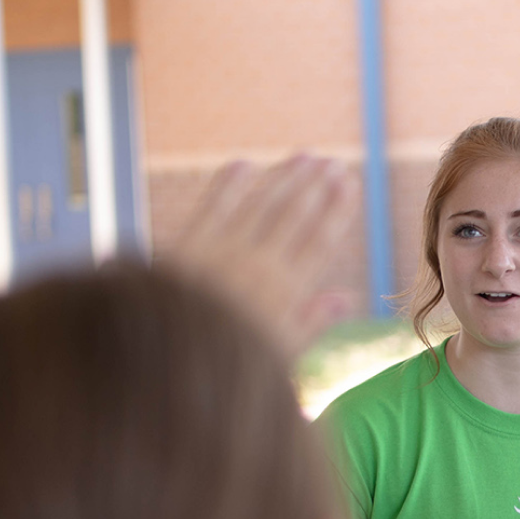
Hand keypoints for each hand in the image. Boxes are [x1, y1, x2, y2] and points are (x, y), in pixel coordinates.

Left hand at [169, 154, 360, 358]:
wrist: (169, 358)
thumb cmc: (230, 362)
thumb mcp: (277, 352)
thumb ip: (312, 322)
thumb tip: (347, 297)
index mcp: (284, 292)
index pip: (318, 242)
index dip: (336, 211)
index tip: (350, 185)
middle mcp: (257, 264)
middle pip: (295, 215)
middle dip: (318, 186)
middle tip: (335, 163)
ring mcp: (223, 250)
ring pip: (262, 203)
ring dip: (285, 177)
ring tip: (305, 156)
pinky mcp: (189, 244)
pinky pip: (214, 204)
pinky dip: (230, 183)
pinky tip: (245, 164)